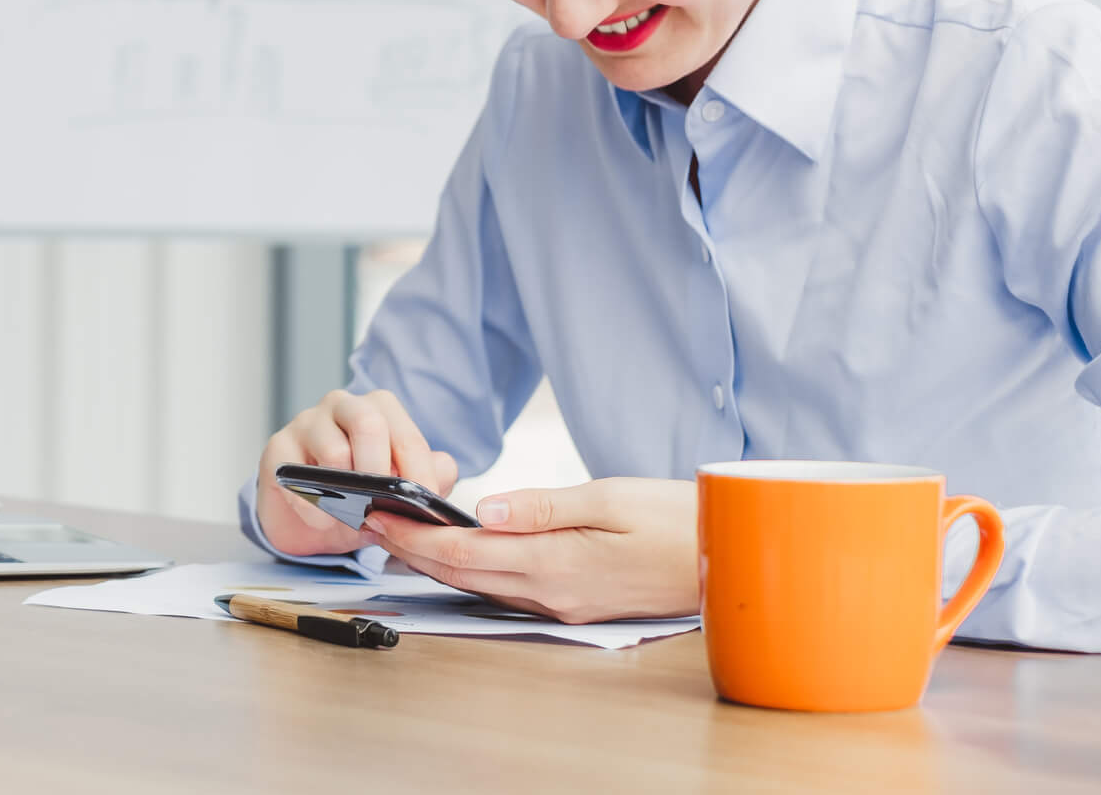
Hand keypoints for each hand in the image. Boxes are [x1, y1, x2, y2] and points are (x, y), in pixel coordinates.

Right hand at [254, 389, 457, 558]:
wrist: (311, 517)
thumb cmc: (359, 495)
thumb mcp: (399, 490)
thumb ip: (428, 477)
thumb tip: (442, 470)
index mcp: (378, 409)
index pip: (405, 433)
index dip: (419, 472)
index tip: (425, 504)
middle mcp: (342, 406)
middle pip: (368, 423)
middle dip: (382, 472)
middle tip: (385, 507)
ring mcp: (306, 423)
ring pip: (333, 450)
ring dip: (347, 495)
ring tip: (353, 518)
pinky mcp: (277, 447)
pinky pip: (297, 477)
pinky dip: (315, 507)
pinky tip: (323, 521)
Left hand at [361, 477, 698, 623]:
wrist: (731, 559)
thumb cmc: (678, 520)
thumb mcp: (610, 498)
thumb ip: (541, 505)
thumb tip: (483, 507)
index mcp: (555, 563)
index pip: (465, 552)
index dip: (414, 536)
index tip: (378, 514)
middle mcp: (552, 592)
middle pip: (463, 573)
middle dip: (411, 549)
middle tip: (369, 522)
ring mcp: (563, 601)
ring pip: (482, 583)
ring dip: (437, 561)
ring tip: (400, 534)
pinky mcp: (575, 600)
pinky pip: (509, 588)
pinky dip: (473, 568)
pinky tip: (461, 551)